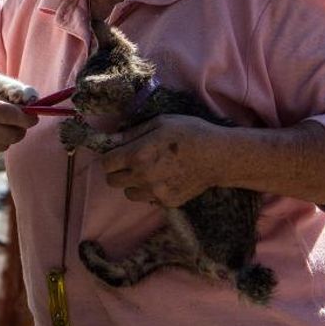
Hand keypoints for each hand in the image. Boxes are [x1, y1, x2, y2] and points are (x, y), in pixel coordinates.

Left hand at [100, 114, 222, 206]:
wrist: (219, 156)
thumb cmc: (190, 133)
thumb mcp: (160, 123)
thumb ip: (132, 133)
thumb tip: (110, 139)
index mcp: (137, 155)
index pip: (105, 164)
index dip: (108, 158)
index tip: (116, 154)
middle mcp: (143, 177)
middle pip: (112, 181)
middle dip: (118, 171)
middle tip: (131, 163)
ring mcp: (155, 192)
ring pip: (128, 193)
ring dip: (133, 184)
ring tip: (149, 172)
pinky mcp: (167, 202)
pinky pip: (148, 200)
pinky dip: (151, 192)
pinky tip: (164, 179)